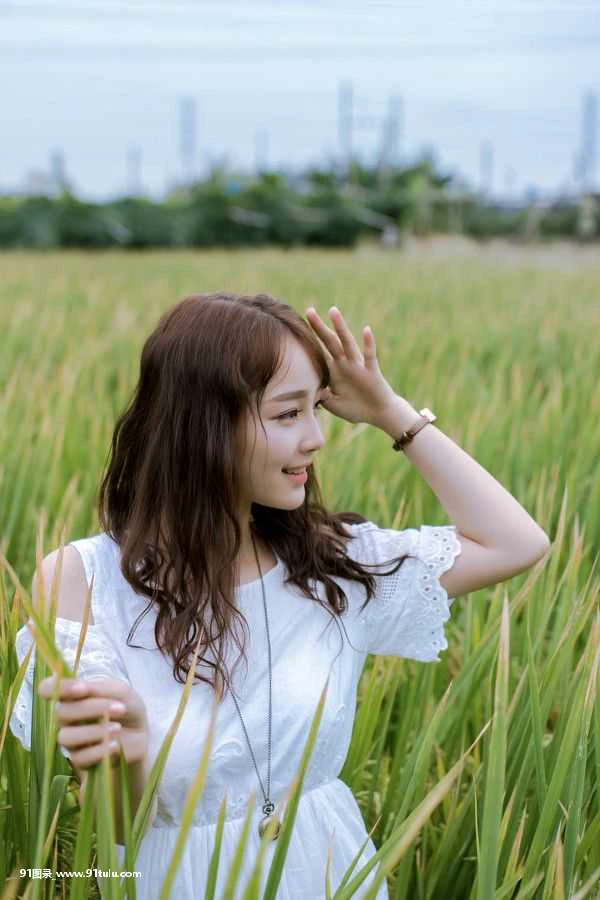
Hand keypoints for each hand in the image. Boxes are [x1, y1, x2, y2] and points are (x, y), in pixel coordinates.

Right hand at [38, 675, 148, 769]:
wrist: (141, 735)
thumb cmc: (128, 708)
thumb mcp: (120, 691)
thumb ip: (99, 688)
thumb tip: (82, 687)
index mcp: (72, 695)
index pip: (48, 689)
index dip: (60, 688)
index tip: (84, 689)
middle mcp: (66, 717)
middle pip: (61, 712)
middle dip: (92, 708)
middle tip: (120, 709)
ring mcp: (71, 740)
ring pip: (66, 736)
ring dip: (95, 731)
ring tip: (118, 728)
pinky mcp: (79, 760)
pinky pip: (79, 757)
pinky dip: (100, 750)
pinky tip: (116, 745)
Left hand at [305, 306, 398, 424]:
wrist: (379, 414)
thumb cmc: (356, 408)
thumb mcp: (332, 404)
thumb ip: (320, 397)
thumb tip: (307, 391)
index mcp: (334, 371)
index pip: (319, 352)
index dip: (309, 341)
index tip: (295, 327)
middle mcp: (345, 364)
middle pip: (330, 341)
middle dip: (319, 327)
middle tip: (308, 310)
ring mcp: (358, 365)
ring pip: (347, 343)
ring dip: (340, 327)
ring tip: (333, 311)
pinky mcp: (371, 371)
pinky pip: (370, 356)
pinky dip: (369, 343)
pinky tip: (366, 330)